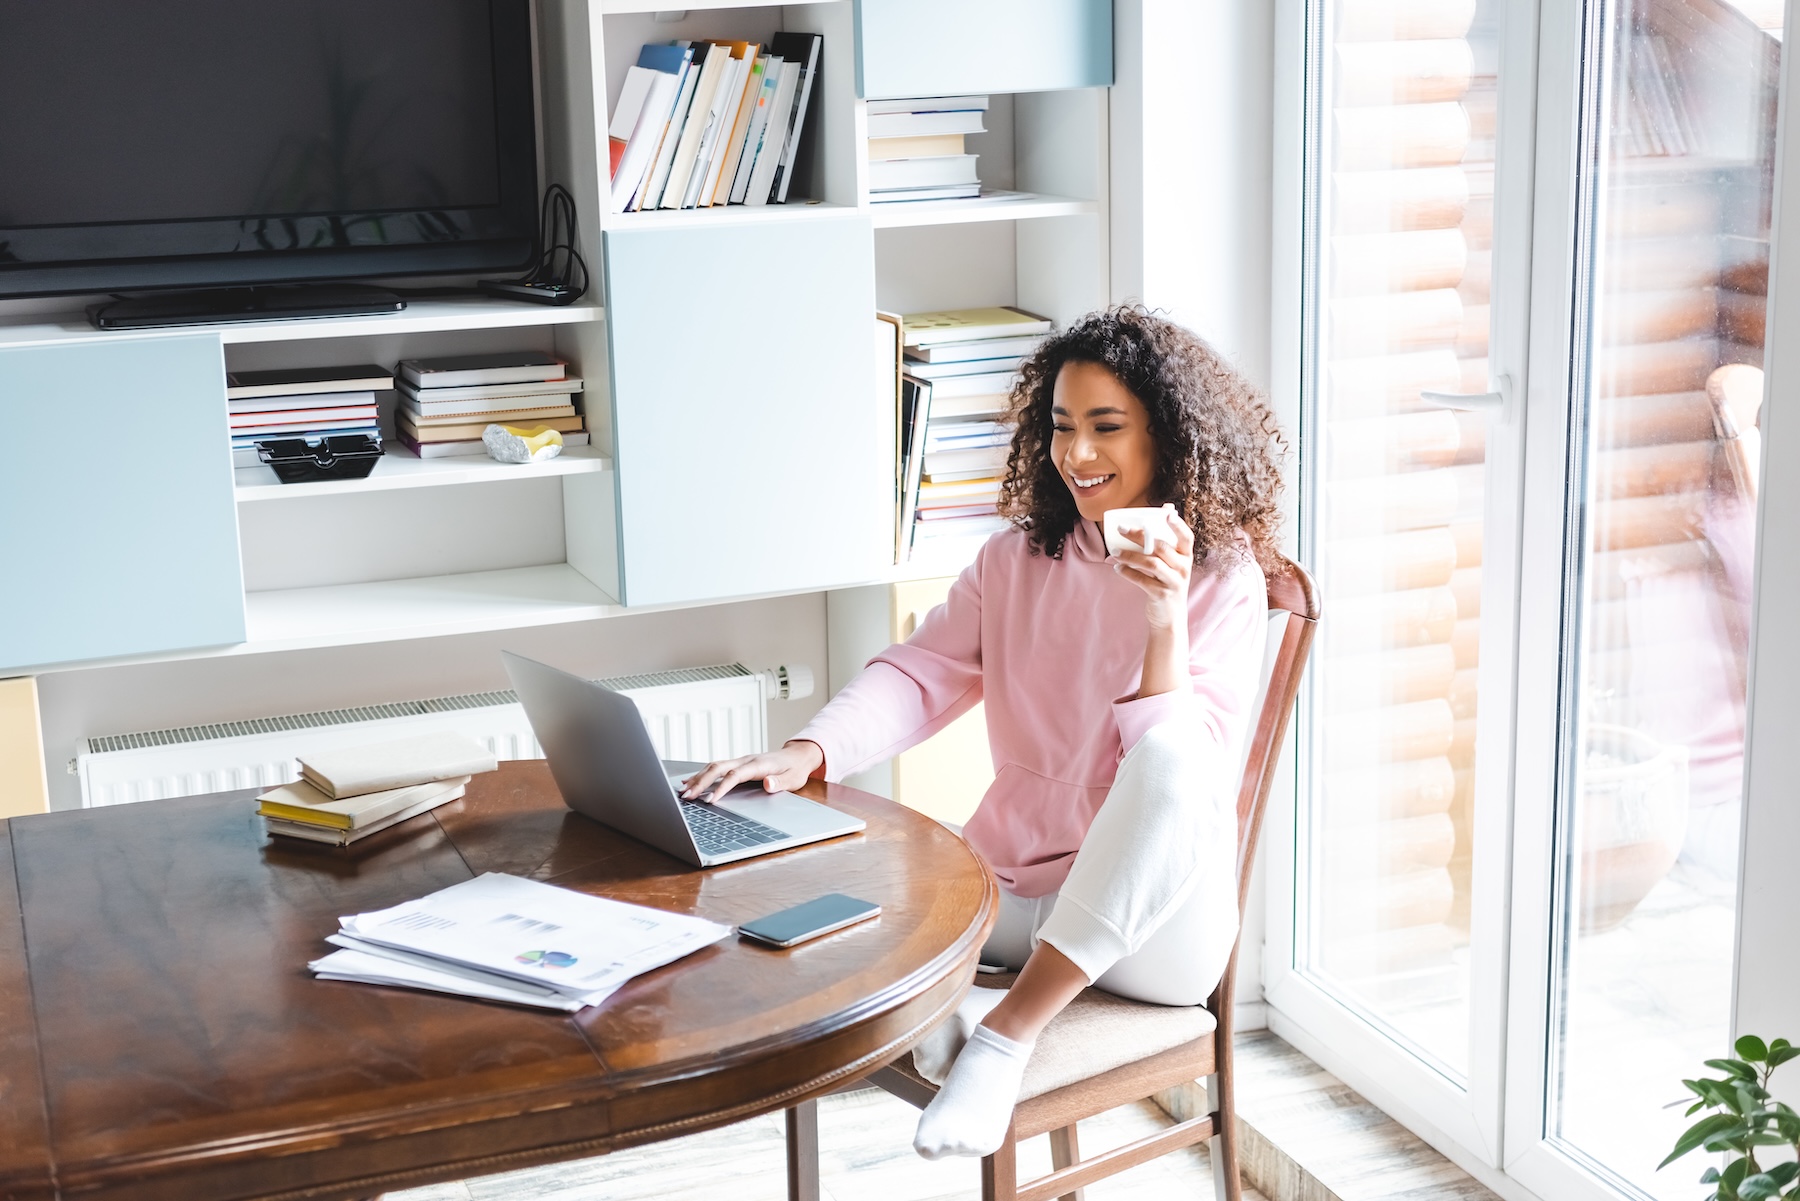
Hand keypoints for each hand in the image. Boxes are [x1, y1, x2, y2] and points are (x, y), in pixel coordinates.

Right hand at [681, 740, 823, 800]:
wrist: (798, 755)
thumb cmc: (795, 769)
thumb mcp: (794, 779)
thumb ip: (780, 783)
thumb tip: (767, 784)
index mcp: (758, 764)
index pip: (735, 776)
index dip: (721, 788)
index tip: (710, 800)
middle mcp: (746, 760)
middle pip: (718, 768)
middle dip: (700, 782)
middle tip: (686, 796)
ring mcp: (740, 761)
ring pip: (714, 766)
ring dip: (697, 778)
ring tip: (682, 792)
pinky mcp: (737, 764)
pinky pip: (716, 767)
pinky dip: (701, 774)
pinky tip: (689, 782)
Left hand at [1112, 504, 1193, 630]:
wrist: (1170, 618)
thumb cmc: (1167, 583)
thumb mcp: (1172, 564)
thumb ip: (1167, 540)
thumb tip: (1166, 507)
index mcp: (1186, 557)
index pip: (1186, 537)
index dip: (1178, 524)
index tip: (1167, 512)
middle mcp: (1183, 568)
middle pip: (1161, 546)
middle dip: (1139, 536)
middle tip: (1121, 529)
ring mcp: (1174, 582)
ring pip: (1151, 563)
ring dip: (1130, 555)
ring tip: (1114, 552)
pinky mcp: (1162, 595)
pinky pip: (1142, 580)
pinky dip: (1127, 572)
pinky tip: (1117, 567)